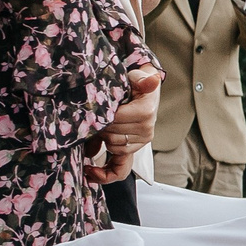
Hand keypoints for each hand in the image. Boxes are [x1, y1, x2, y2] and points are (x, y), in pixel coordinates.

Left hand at [88, 65, 162, 184]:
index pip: (114, 119)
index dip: (101, 116)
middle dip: (100, 127)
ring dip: (102, 138)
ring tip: (98, 127)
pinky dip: (105, 167)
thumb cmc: (136, 84)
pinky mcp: (135, 149)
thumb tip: (153, 80)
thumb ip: (142, 80)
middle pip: (112, 134)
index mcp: (146, 112)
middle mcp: (147, 129)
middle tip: (94, 116)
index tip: (94, 109)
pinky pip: (120, 164)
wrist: (144, 92)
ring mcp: (141, 141)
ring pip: (113, 147)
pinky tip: (92, 168)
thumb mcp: (137, 78)